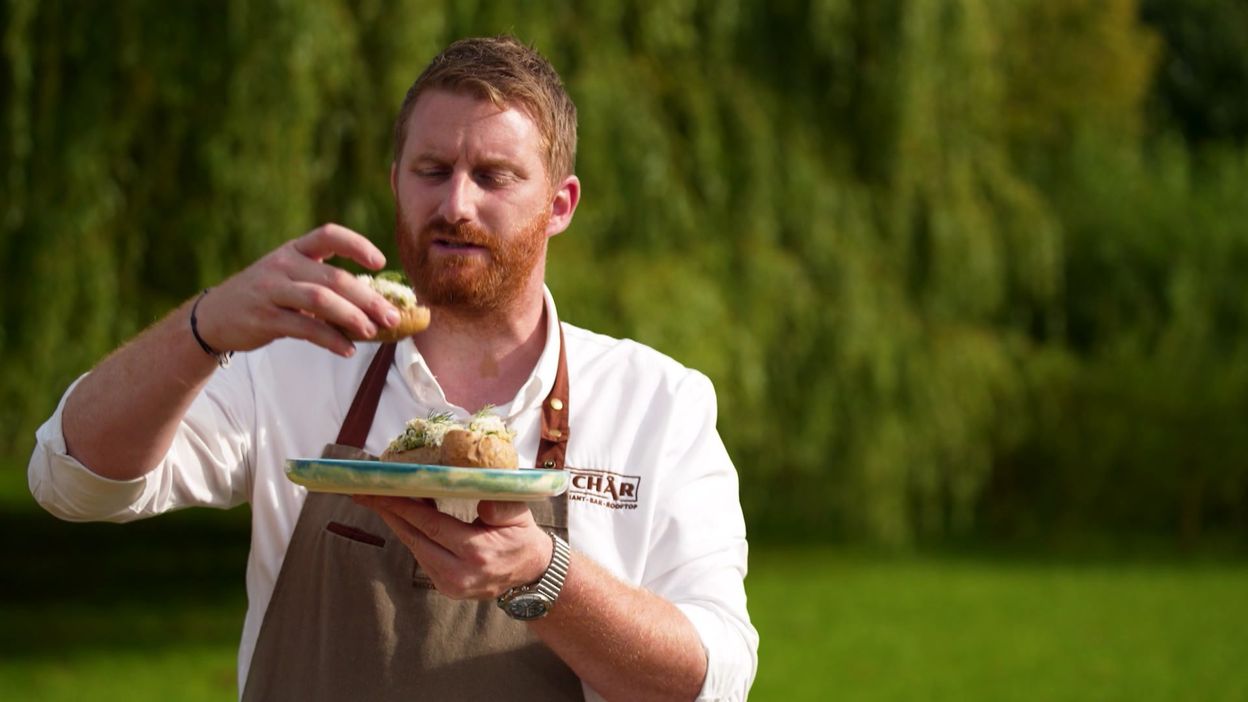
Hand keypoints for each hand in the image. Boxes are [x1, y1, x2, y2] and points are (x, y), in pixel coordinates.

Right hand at [194, 223, 401, 356]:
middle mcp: (282, 265)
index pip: (328, 235)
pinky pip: (304, 328)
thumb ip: (324, 282)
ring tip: (373, 331)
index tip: (381, 262)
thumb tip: (376, 304)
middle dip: (367, 298)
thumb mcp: (290, 277)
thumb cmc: (267, 297)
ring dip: (352, 317)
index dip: (356, 245)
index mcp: (294, 250)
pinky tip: (348, 349)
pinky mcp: (264, 319)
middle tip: (392, 316)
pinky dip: (330, 340)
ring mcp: (271, 291)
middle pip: (333, 277)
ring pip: (320, 300)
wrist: (215, 316)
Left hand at [354, 496, 553, 599]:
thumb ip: (498, 502)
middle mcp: (458, 573)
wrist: (532, 574)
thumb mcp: (518, 514)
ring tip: (383, 498)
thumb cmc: (523, 537)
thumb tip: (472, 486)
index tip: (381, 489)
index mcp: (476, 551)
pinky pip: (422, 556)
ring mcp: (450, 585)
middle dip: (388, 512)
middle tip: (366, 491)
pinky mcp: (446, 588)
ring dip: (398, 522)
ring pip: (414, 547)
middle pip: (414, 538)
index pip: (430, 525)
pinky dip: (413, 534)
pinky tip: (405, 516)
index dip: (402, 506)